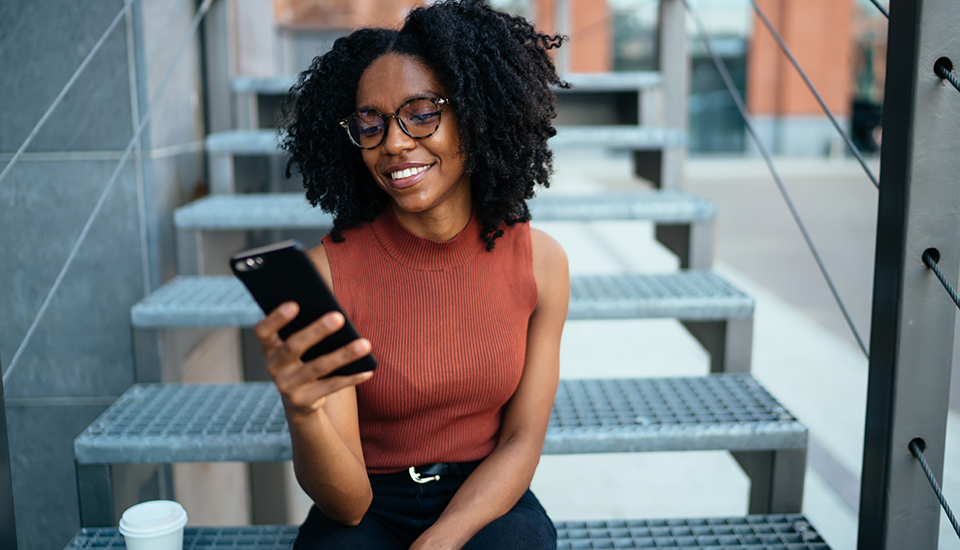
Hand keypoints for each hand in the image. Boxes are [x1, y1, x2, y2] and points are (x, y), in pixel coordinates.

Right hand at [254, 302, 372, 414]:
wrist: (299, 400)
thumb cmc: (303, 359)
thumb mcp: (298, 345)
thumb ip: (305, 328)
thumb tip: (333, 312)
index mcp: (269, 347)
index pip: (263, 331)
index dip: (275, 318)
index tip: (294, 304)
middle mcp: (273, 367)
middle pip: (293, 346)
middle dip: (317, 331)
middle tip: (339, 317)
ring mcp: (287, 386)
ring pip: (318, 367)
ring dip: (343, 355)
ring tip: (365, 344)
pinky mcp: (303, 401)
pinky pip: (332, 386)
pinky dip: (351, 377)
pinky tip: (368, 369)